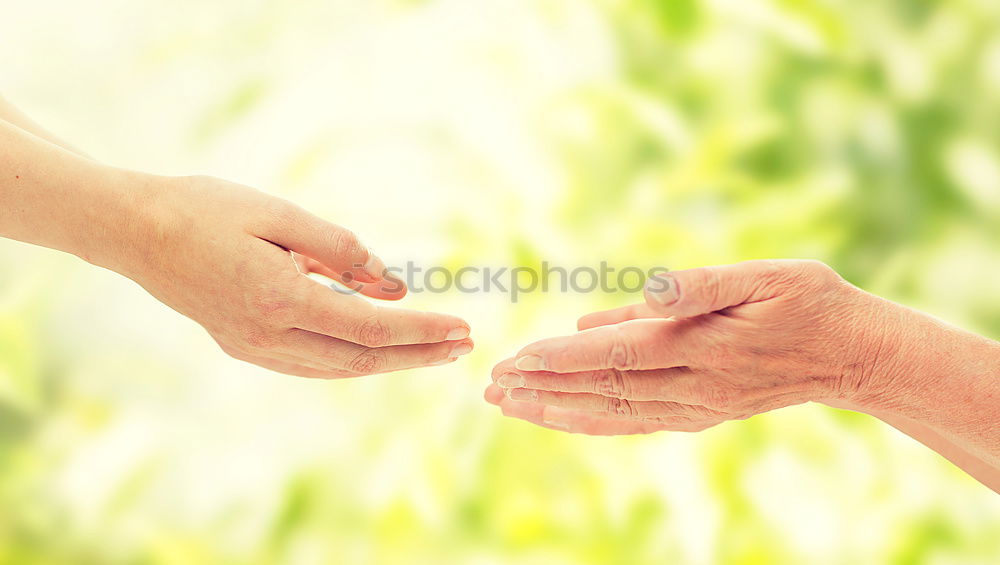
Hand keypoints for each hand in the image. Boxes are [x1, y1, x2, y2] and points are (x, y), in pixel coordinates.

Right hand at [114, 174, 472, 378]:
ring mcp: (254, 347)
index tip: (461, 328)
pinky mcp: (244, 345)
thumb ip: (341, 250)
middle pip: (361, 359)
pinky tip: (376, 348)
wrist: (134, 232)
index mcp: (280, 300)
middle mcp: (268, 335)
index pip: (370, 330)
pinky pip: (312, 363)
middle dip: (417, 355)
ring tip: (431, 350)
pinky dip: (351, 357)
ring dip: (389, 362)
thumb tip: (393, 285)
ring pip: (337, 368)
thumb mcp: (280, 214)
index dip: (421, 332)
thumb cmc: (206, 209)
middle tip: (462, 347)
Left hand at [486, 260, 895, 434]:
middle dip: (544, 387)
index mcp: (706, 346)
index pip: (620, 354)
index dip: (566, 359)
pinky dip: (593, 421)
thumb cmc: (808, 302)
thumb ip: (698, 286)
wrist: (850, 355)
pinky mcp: (700, 414)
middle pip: (605, 389)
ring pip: (614, 413)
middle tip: (491, 385)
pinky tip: (561, 418)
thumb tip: (639, 293)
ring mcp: (697, 407)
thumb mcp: (764, 277)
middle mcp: (695, 385)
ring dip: (558, 409)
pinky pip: (635, 422)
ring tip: (509, 405)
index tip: (518, 359)